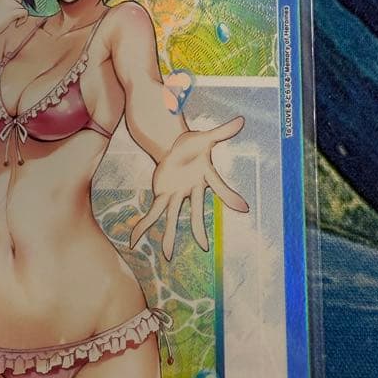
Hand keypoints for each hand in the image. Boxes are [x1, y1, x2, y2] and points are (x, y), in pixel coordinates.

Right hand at [0, 0, 28, 40]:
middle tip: (5, 15)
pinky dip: (22, 20)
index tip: (12, 5)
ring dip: (18, 14)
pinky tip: (15, 24)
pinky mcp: (12, 12)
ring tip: (8, 20)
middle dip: (16, 6)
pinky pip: (25, 13)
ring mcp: (9, 2)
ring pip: (22, 6)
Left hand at [130, 117, 248, 260]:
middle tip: (205, 247)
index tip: (244, 207)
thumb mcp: (205, 136)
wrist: (174, 147)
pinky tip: (134, 240)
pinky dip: (144, 224)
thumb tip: (241, 120)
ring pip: (172, 217)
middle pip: (196, 211)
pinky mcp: (162, 195)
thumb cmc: (192, 143)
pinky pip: (153, 212)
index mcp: (204, 176)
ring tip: (168, 256)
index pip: (219, 187)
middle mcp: (192, 190)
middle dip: (198, 228)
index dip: (230, 196)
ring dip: (169, 236)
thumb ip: (222, 131)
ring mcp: (177, 194)